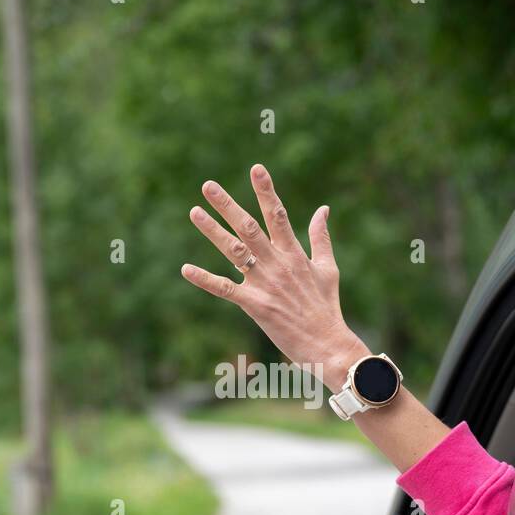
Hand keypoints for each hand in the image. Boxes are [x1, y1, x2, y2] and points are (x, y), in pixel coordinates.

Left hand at [181, 163, 367, 391]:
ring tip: (194, 212)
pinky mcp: (256, 306)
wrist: (328, 345)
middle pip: (249, 227)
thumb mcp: (328, 268)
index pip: (278, 215)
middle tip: (208, 185)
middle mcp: (278, 264)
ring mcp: (265, 284)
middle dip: (228, 205)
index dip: (266, 191)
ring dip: (213, 231)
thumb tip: (323, 208)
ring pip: (234, 251)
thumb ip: (321, 237)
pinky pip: (225, 289)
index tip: (256, 168)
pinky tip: (186, 269)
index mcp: (295, 254)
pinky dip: (205, 279)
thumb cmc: (327, 308)